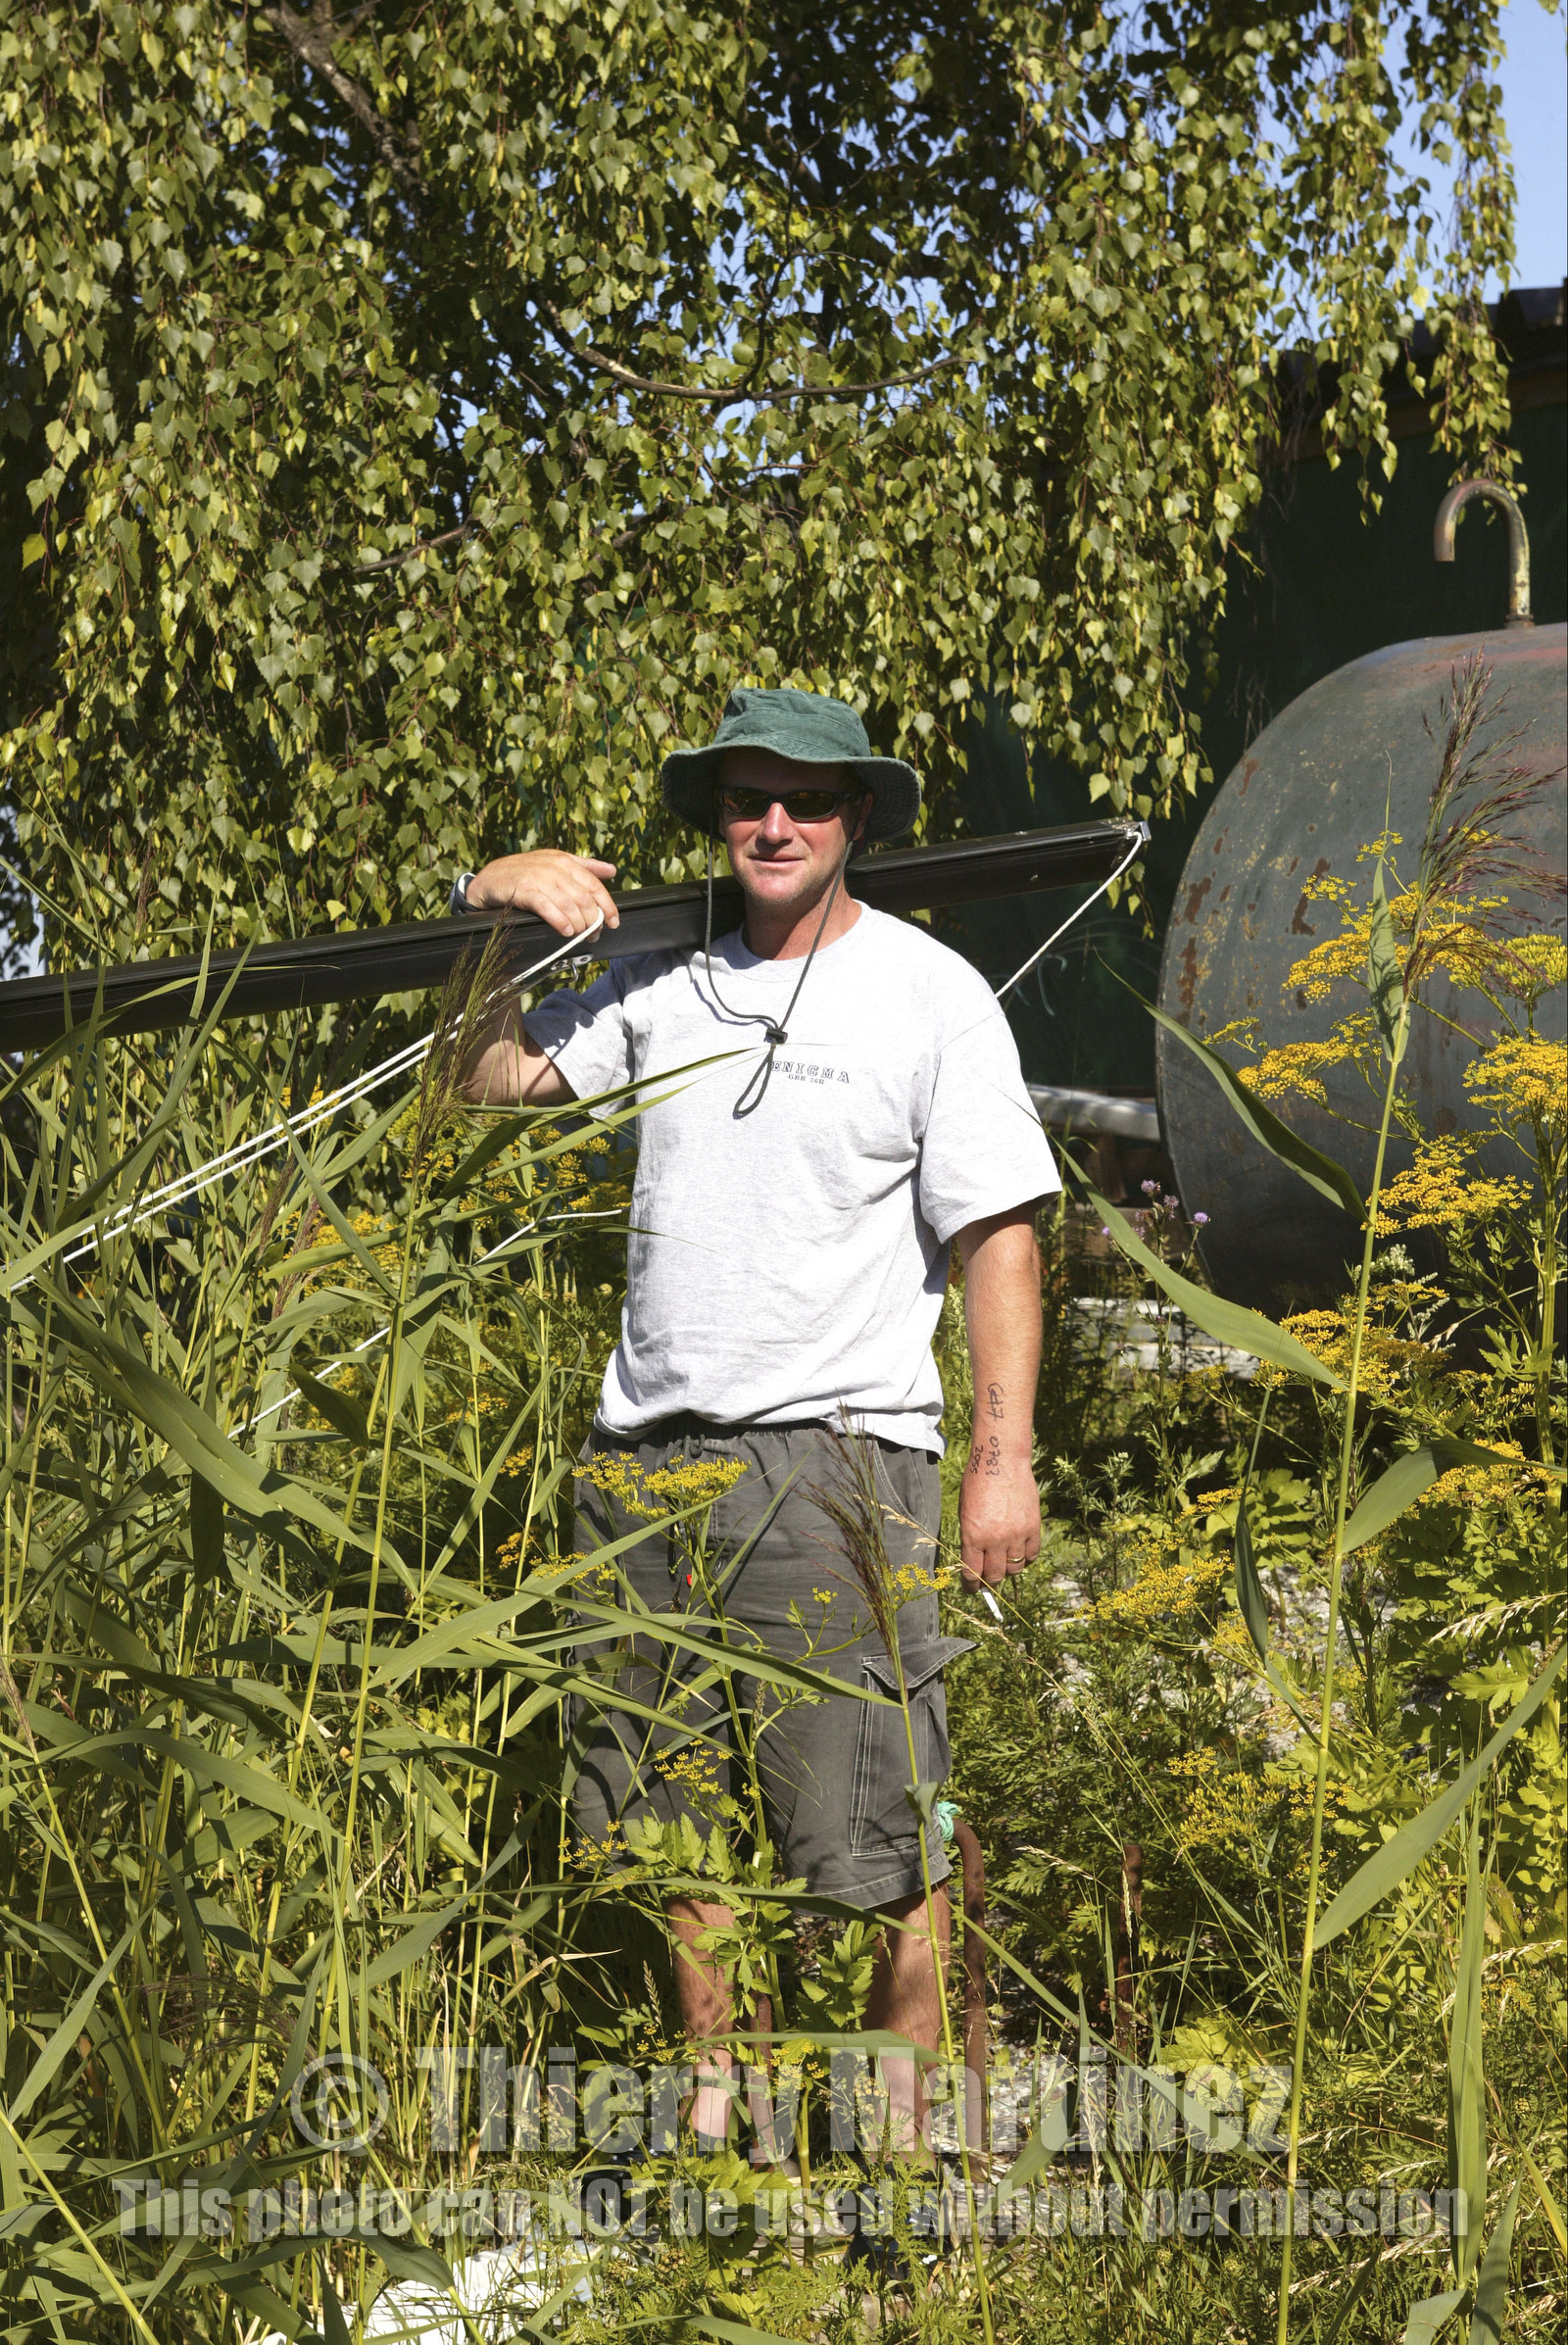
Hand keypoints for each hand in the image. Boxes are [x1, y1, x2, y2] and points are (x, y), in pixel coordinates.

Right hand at [466, 850, 618, 938]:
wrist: (491, 878)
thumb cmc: (526, 873)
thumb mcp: (555, 863)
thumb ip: (585, 866)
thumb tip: (611, 870)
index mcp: (565, 862)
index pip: (594, 885)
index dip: (607, 905)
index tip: (614, 922)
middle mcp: (554, 868)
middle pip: (584, 898)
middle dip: (592, 920)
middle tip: (594, 934)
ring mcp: (539, 878)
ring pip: (569, 905)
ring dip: (578, 924)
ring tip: (580, 935)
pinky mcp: (524, 890)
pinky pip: (548, 907)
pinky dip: (560, 921)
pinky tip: (566, 931)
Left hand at [957, 1444, 1040, 1591]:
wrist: (1001, 1459)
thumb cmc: (977, 1482)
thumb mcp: (965, 1512)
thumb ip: (971, 1537)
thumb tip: (976, 1560)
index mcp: (973, 1536)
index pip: (972, 1573)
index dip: (971, 1586)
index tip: (971, 1590)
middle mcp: (995, 1539)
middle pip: (995, 1576)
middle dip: (989, 1581)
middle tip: (987, 1579)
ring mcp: (1017, 1534)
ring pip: (1015, 1568)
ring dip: (1008, 1569)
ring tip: (1003, 1561)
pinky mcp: (1033, 1527)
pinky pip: (1032, 1554)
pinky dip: (1026, 1558)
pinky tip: (1019, 1553)